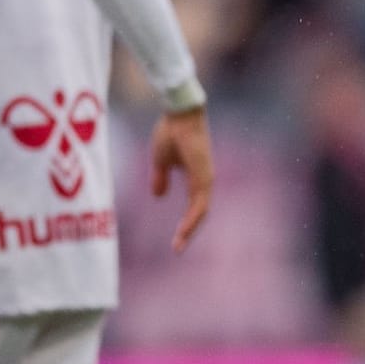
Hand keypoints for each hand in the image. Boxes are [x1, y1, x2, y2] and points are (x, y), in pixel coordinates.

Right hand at [149, 107, 212, 250]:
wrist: (178, 115)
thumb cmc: (171, 132)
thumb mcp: (160, 161)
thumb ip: (160, 178)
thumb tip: (158, 196)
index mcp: (195, 177)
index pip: (194, 206)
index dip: (186, 223)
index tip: (176, 239)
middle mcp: (203, 180)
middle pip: (198, 213)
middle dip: (188, 232)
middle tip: (177, 248)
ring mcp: (205, 179)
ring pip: (200, 212)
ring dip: (189, 230)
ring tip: (178, 245)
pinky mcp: (203, 177)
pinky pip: (199, 204)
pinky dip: (192, 219)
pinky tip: (183, 231)